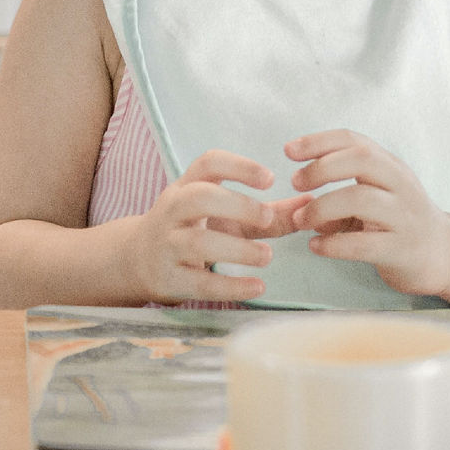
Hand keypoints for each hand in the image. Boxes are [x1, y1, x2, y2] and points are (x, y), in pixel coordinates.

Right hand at [128, 150, 311, 304]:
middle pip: (199, 197)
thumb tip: (313, 205)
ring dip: (236, 249)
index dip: (239, 167)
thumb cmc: (193, 228)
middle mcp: (172, 209)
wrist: (137, 260)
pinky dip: (229, 285)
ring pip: (197, 241)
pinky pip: (197, 282)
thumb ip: (270, 211)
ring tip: (267, 257)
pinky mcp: (167, 277)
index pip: (209, 163)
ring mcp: (166, 243)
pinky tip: (257, 286)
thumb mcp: (226, 214)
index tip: (270, 178)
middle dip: (237, 205)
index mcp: (188, 184)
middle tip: (268, 217)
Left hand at [286, 130, 449, 297]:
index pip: (355, 141)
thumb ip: (341, 193)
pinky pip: (364, 244)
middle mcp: (400, 185)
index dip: (320, 141)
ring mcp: (404, 217)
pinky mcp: (403, 250)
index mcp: (390, 166)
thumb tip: (298, 203)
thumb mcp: (376, 195)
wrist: (446, 254)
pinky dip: (334, 245)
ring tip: (301, 220)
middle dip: (322, 167)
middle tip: (296, 182)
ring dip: (322, 207)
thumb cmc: (402, 220)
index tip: (290, 150)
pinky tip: (316, 247)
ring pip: (362, 199)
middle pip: (362, 160)